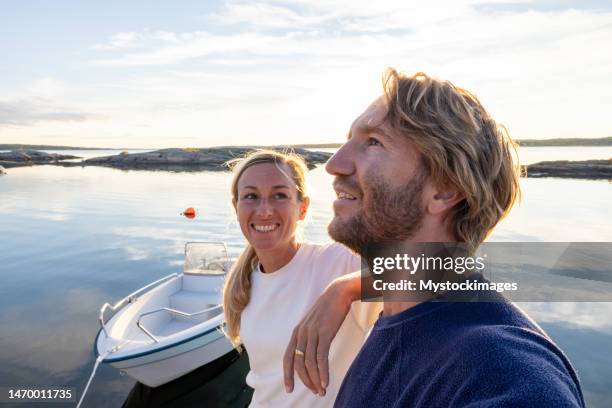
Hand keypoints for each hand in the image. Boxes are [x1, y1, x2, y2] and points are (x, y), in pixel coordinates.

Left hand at [283, 272, 360, 395]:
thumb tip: (310, 352)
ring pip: (309, 363)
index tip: (289, 389)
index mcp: (297, 332)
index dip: (287, 374)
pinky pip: (321, 357)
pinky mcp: (325, 333)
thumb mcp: (314, 323)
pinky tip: (326, 382)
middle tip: (315, 392)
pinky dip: (323, 372)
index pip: (288, 357)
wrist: (339, 292)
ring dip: (315, 379)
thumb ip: (310, 336)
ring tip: (322, 390)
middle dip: (306, 380)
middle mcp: (302, 333)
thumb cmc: (329, 309)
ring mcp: (313, 333)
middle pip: (298, 363)